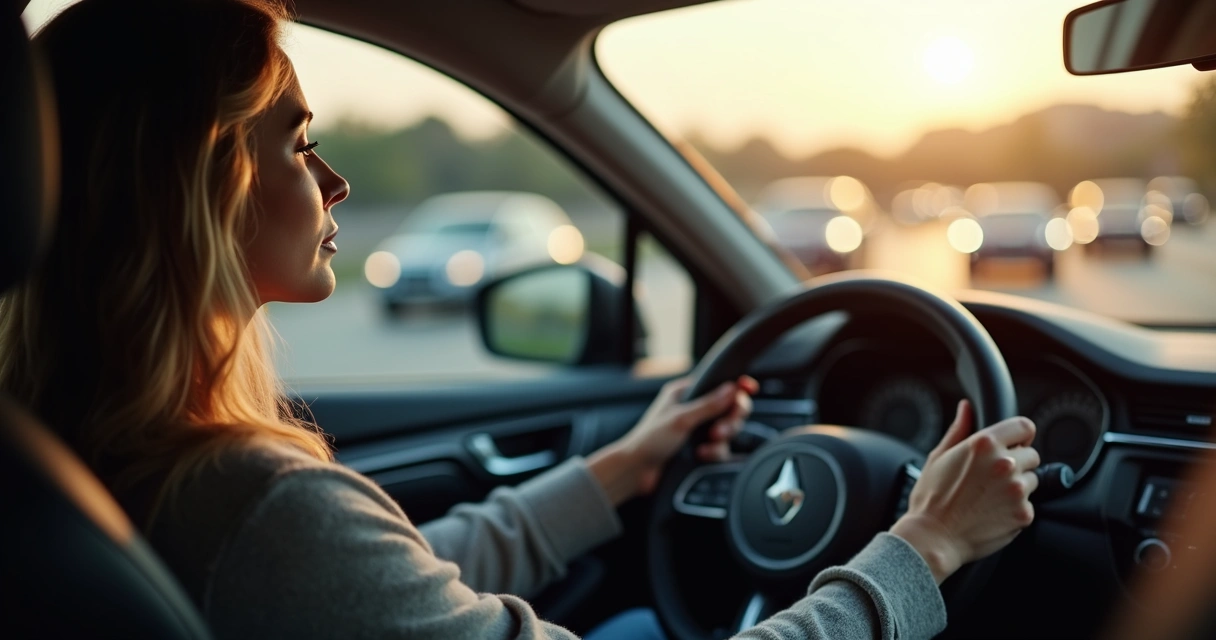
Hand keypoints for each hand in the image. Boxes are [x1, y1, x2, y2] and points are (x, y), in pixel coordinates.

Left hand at [588, 375, 757, 504]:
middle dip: (730, 418)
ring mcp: (698, 429)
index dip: (736, 385)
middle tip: (720, 429)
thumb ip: (709, 404)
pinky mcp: (700, 448)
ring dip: (723, 437)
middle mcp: (693, 408)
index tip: (749, 388)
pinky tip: (701, 455)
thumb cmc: (649, 440)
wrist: (636, 472)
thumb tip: (732, 388)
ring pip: (728, 429)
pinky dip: (715, 452)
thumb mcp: (681, 419)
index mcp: (685, 392)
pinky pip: (721, 448)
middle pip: (729, 406)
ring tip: (710, 442)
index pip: (718, 382)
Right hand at [889, 400, 1039, 583]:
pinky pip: (1028, 505)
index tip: (1014, 444)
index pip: (1024, 427)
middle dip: (1017, 463)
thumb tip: (966, 407)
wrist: (933, 538)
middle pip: (1032, 455)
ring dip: (1017, 487)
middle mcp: (1005, 463)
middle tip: (992, 478)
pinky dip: (1015, 510)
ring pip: (1031, 481)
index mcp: (984, 444)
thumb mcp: (939, 457)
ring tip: (989, 498)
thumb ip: (959, 429)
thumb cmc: (931, 499)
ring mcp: (1016, 489)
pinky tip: (992, 513)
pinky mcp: (1023, 513)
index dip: (1020, 436)